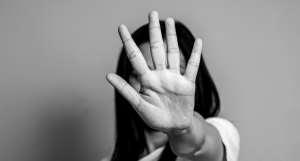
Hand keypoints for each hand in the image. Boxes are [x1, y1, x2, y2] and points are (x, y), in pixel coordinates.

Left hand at [106, 11, 201, 133]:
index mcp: (147, 80)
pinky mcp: (188, 83)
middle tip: (152, 13)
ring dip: (172, 37)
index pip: (136, 56)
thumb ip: (126, 90)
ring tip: (169, 21)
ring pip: (172, 53)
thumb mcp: (139, 106)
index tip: (121, 27)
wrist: (174, 127)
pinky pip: (192, 66)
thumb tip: (108, 75)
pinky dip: (195, 54)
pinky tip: (198, 42)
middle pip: (156, 48)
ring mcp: (174, 77)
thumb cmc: (155, 118)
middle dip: (154, 31)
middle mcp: (160, 74)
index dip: (128, 42)